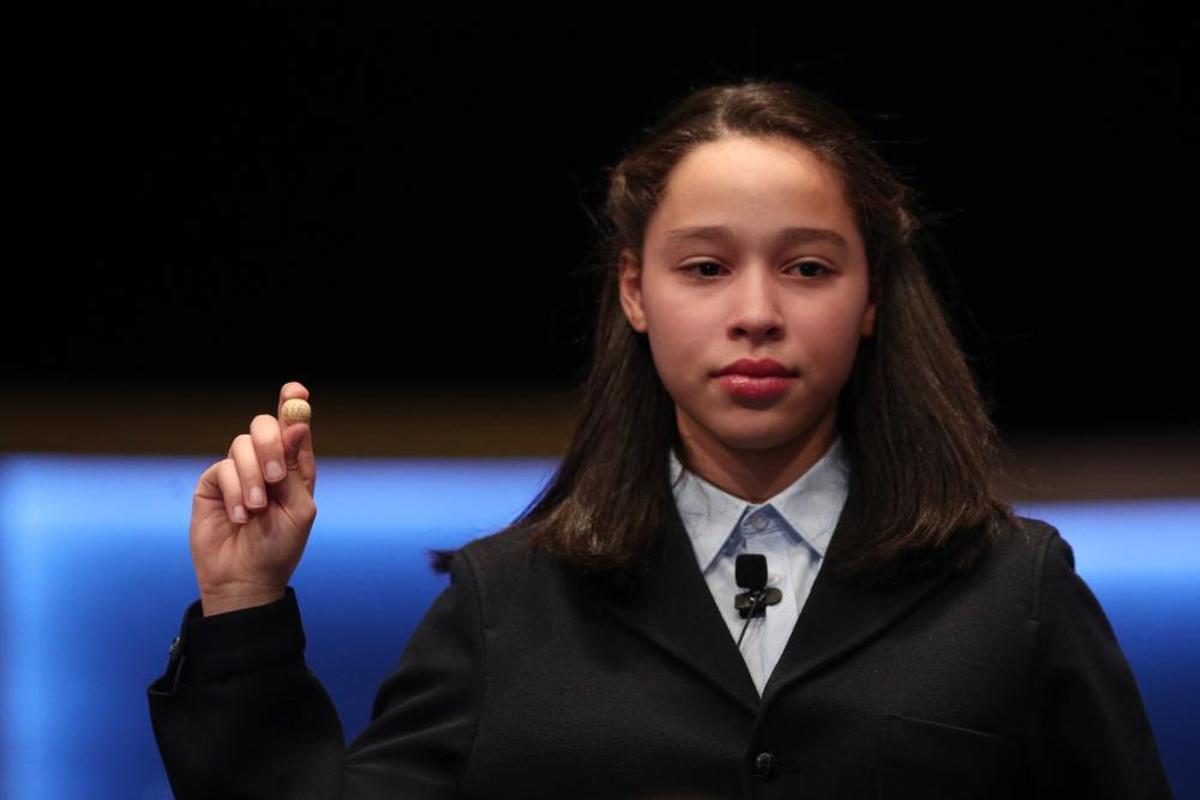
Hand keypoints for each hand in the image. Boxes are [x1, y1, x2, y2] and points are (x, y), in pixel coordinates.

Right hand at [189, 381, 317, 615]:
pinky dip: (234, 492)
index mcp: (294, 468)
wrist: (245, 580)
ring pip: (241, 445)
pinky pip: (222, 469)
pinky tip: (239, 516)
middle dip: (270, 444)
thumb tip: (297, 425)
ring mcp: (238, 472)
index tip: (295, 391)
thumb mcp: (298, 509)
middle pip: (264, 425)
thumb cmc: (279, 548)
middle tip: (276, 477)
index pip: (294, 427)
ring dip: (252, 478)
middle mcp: (266, 464)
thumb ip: (296, 468)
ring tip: (256, 510)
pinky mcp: (213, 484)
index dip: (293, 405)